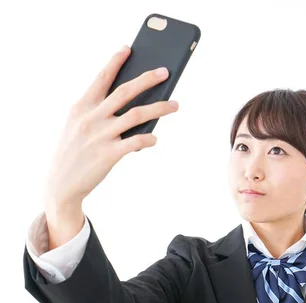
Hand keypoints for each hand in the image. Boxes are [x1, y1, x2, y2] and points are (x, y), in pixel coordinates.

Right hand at [43, 45, 178, 209]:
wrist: (61, 184)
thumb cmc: (75, 151)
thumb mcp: (79, 126)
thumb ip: (99, 112)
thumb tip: (133, 103)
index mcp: (82, 106)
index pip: (101, 78)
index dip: (115, 62)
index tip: (128, 48)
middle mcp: (92, 117)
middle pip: (125, 91)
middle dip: (147, 79)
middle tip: (166, 71)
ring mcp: (101, 135)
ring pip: (137, 115)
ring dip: (160, 108)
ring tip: (176, 105)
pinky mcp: (110, 154)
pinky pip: (136, 141)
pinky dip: (149, 138)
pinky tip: (155, 137)